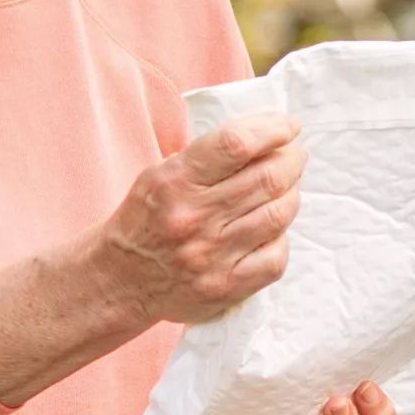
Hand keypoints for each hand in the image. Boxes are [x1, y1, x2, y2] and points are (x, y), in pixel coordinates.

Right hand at [89, 112, 303, 327]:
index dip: (273, 129)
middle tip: (293, 155)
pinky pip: (276, 258)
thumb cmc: (147, 219)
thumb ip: (207, 155)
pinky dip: (282, 237)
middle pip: (268, 178)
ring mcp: (211, 256)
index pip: (236, 144)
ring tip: (285, 188)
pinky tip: (271, 229)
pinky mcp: (225, 287)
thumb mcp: (160, 174)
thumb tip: (265, 135)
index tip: (288, 126)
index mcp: (175, 181)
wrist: (120, 280)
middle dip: (292, 159)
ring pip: (279, 214)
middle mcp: (193, 217)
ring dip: (291, 194)